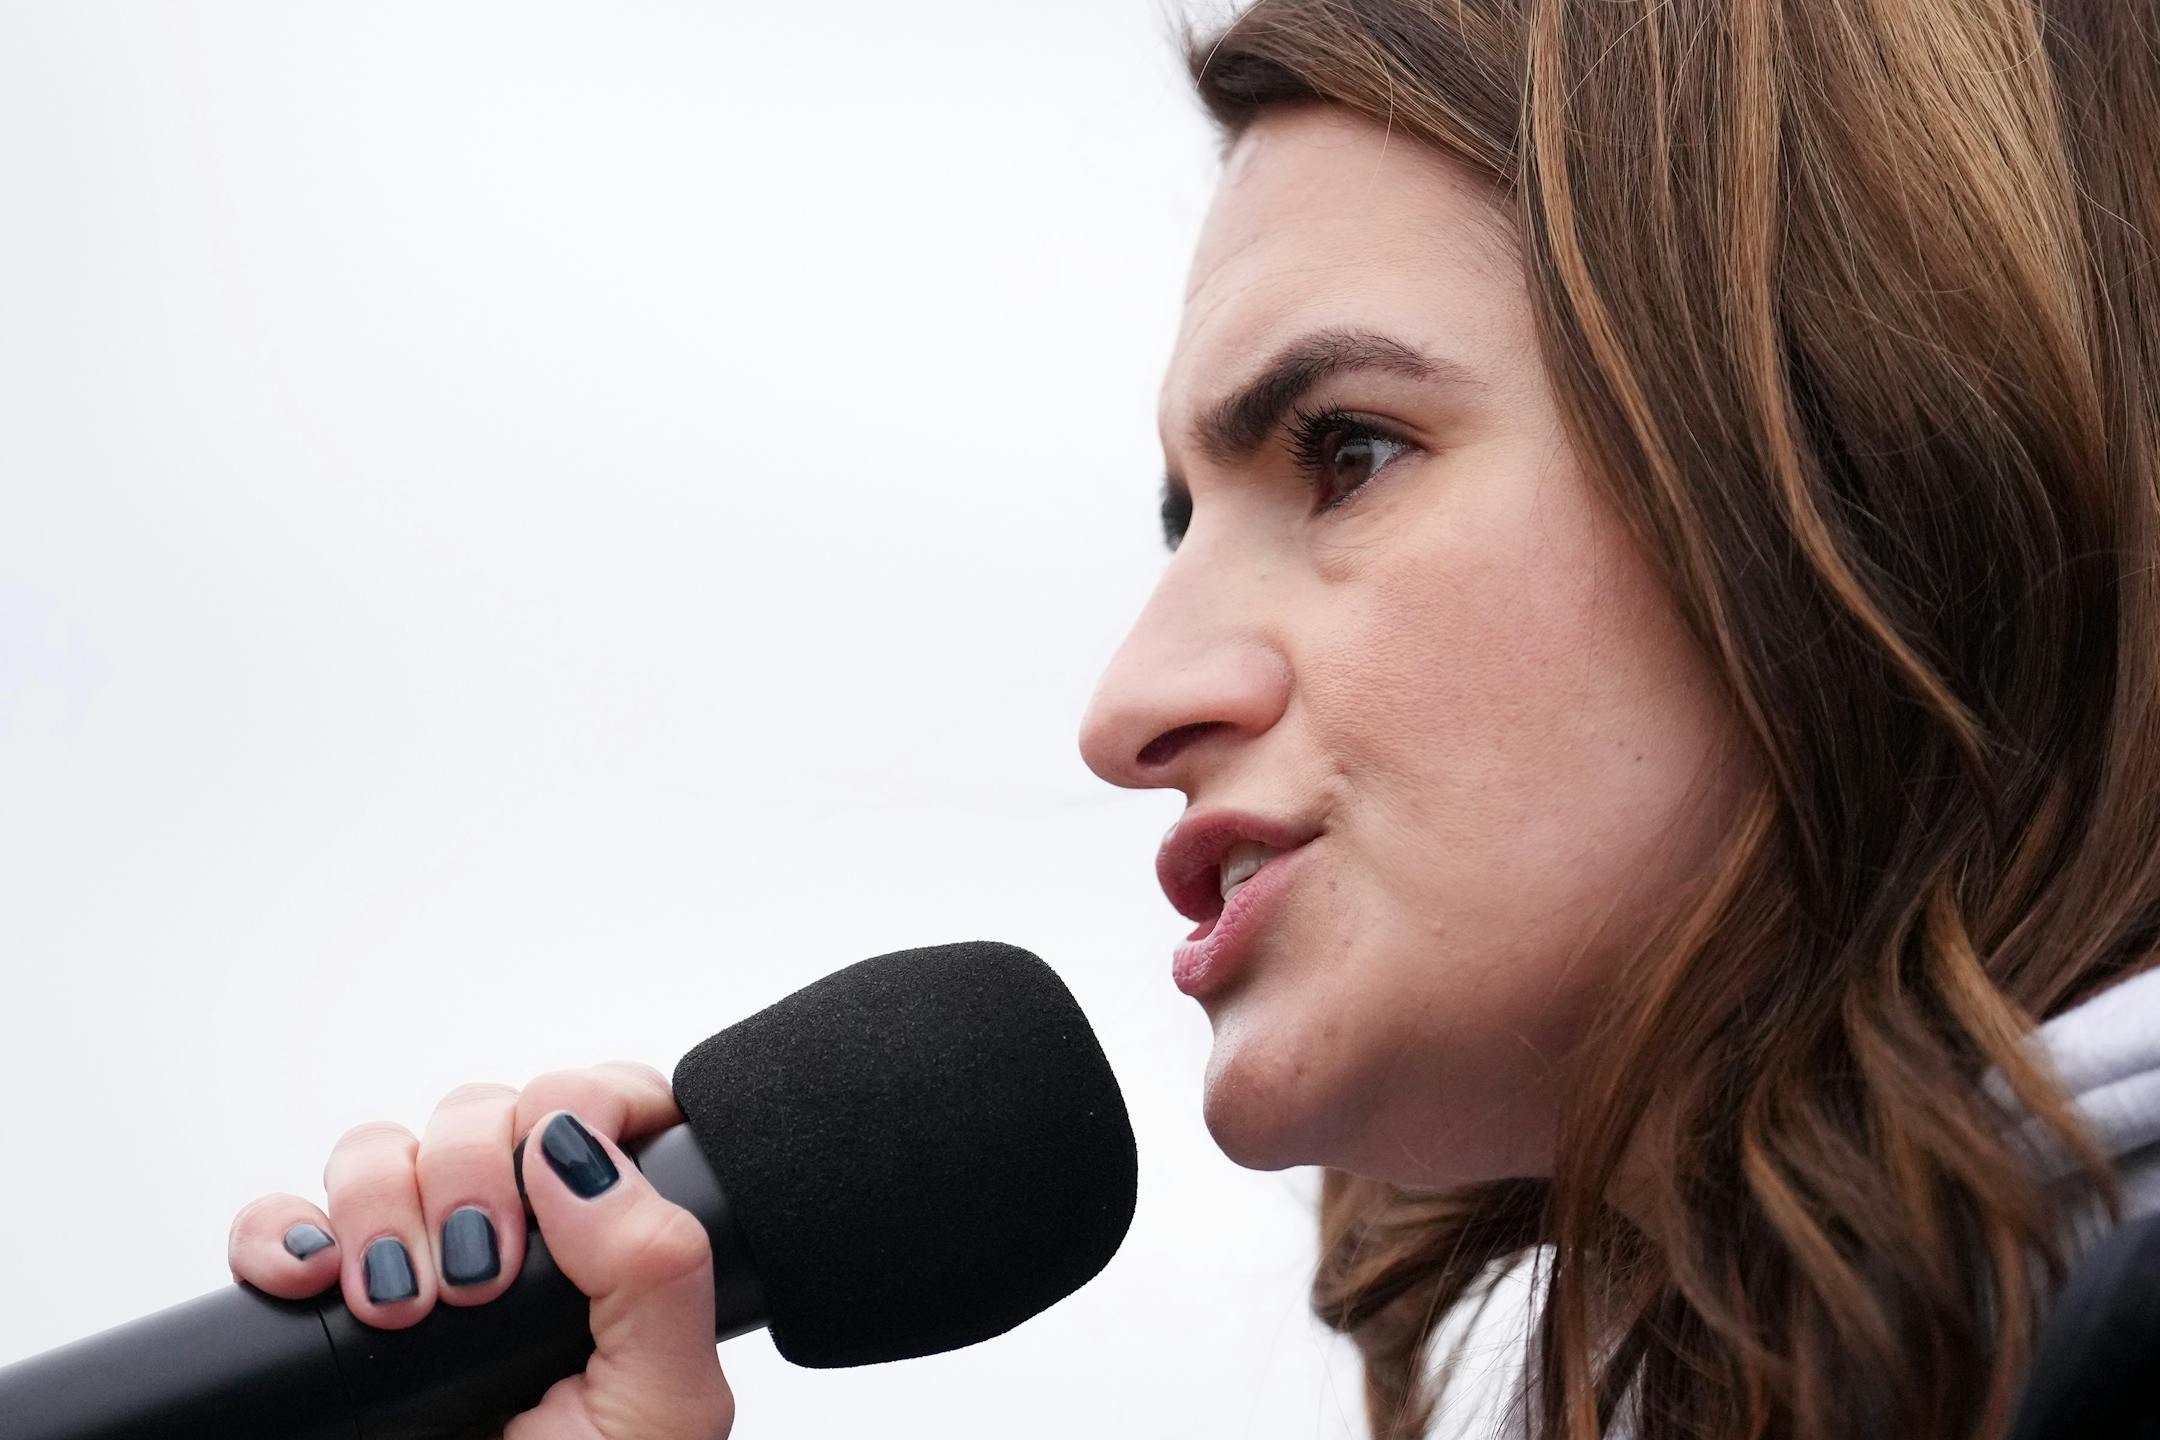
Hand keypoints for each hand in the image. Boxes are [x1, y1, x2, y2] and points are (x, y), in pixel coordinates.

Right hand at [226, 1062, 734, 1439]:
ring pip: (382, 1149)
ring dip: (379, 1206)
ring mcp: (418, 1261)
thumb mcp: (662, 1401)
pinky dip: (279, 1233)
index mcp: (616, 1241)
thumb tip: (574, 1146)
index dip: (579, 1103)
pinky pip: (281, 1222)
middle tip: (475, 1279)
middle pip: (481, 1113)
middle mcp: (518, 1232)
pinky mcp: (329, 1303)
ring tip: (401, 1307)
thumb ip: (656, 1266)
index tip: (555, 1180)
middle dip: (471, 1173)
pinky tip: (310, 1278)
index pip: (603, 1101)